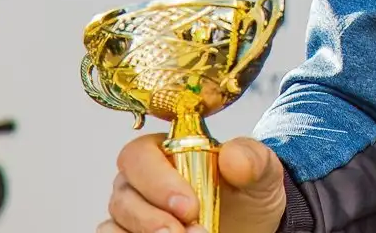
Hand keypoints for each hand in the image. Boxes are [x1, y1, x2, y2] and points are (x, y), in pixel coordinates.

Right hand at [99, 133, 287, 232]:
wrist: (252, 225)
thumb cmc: (247, 192)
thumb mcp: (260, 172)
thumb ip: (251, 159)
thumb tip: (231, 156)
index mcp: (162, 151)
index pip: (139, 156)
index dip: (158, 181)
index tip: (189, 206)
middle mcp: (138, 181)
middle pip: (124, 196)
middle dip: (155, 219)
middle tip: (192, 232)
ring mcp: (131, 213)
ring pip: (115, 224)